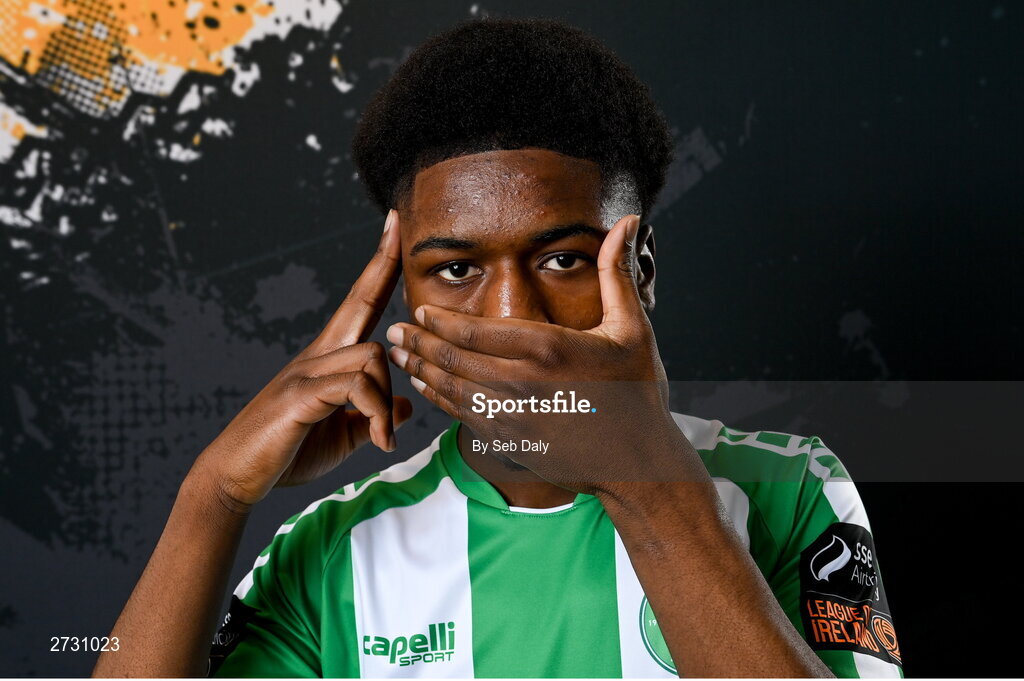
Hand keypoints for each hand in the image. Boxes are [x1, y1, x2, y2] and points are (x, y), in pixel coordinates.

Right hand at [193, 210, 411, 509]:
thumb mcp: (342, 435)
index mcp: (327, 360)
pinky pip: (356, 386)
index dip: (379, 265)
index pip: (360, 302)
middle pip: (362, 303)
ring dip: (387, 399)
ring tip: (385, 439)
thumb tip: (403, 407)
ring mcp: (306, 371)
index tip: (394, 225)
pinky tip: (379, 443)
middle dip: (382, 262)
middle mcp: (317, 355)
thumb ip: (372, 417)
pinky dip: (376, 415)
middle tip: (397, 221)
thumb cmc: (286, 453)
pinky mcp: (301, 394)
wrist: (236, 476)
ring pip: (371, 356)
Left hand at [386, 215, 695, 495]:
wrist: (638, 461)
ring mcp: (515, 418)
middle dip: (419, 344)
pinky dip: (440, 400)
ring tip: (399, 355)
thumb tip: (626, 221)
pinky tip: (426, 388)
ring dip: (422, 372)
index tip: (419, 309)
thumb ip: (616, 273)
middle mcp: (525, 384)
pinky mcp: (513, 442)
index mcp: (549, 349)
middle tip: (393, 330)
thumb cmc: (638, 391)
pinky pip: (465, 418)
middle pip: (455, 360)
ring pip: (453, 391)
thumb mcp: (632, 327)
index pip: (476, 331)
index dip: (440, 321)